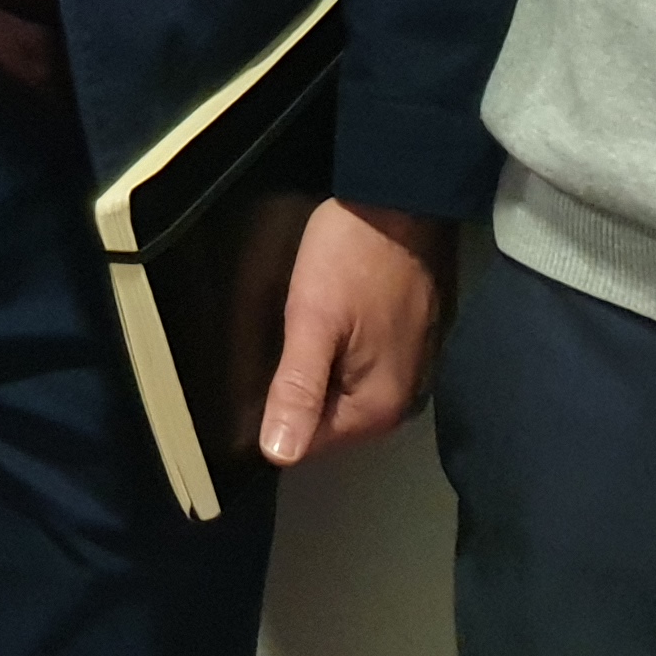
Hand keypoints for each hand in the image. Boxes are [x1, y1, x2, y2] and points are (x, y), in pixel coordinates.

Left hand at [258, 197, 452, 466]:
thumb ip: (297, 388)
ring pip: (344, 391)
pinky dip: (337, 354)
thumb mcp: (312, 319)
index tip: (244, 388)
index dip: (275, 418)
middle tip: (264, 350)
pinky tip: (321, 326)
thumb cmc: (351, 257)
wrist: (400, 200)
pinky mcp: (410, 342)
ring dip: (315, 373)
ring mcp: (411, 370)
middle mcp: (402, 400)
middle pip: (330, 419)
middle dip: (296, 394)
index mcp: (379, 407)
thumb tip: (279, 455)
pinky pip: (361, 366)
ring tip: (287, 336)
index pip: (312, 443)